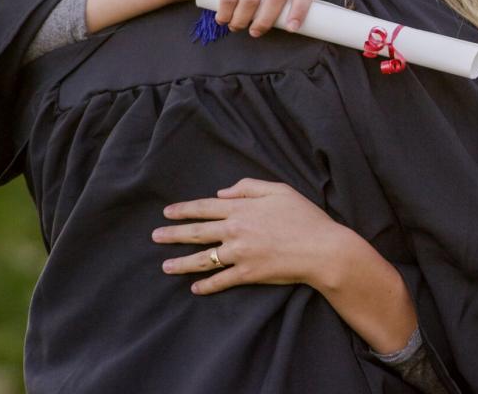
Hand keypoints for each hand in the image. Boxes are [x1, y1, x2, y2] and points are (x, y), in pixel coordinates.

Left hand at [152, 178, 349, 294]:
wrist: (321, 248)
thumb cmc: (305, 216)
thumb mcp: (280, 190)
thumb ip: (249, 188)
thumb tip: (222, 193)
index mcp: (242, 209)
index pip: (205, 208)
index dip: (184, 209)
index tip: (167, 212)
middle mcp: (235, 230)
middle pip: (197, 232)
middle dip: (173, 234)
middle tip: (156, 236)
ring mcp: (240, 254)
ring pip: (203, 259)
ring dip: (182, 263)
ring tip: (165, 266)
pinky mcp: (247, 274)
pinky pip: (221, 281)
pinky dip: (206, 286)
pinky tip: (194, 288)